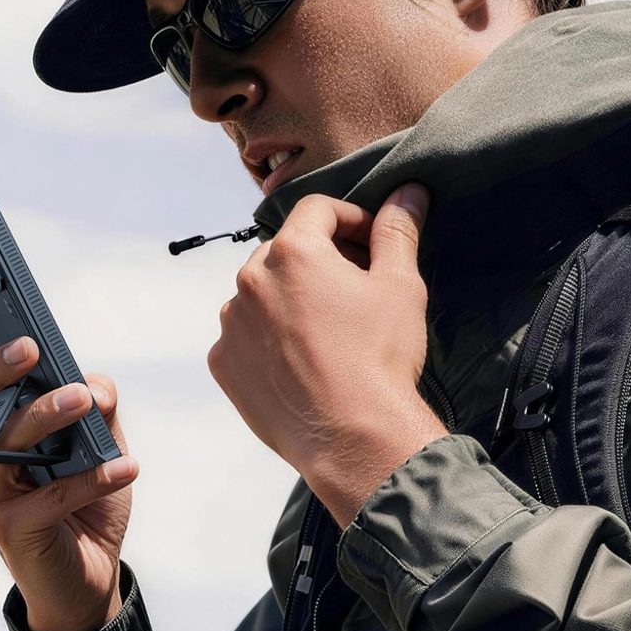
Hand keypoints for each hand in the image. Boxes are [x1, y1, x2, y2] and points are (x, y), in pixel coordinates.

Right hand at [0, 301, 138, 630]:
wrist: (88, 578)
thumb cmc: (82, 500)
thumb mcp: (95, 442)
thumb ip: (94, 405)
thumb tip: (93, 386)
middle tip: (30, 347)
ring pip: (1, 444)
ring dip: (44, 415)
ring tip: (85, 399)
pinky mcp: (10, 529)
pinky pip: (50, 496)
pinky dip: (92, 478)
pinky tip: (128, 467)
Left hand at [207, 184, 448, 527]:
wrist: (351, 437)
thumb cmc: (379, 358)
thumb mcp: (399, 286)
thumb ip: (397, 232)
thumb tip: (407, 194)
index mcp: (292, 252)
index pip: (317, 210)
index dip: (350, 219)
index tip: (371, 242)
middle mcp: (249, 281)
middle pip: (285, 252)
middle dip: (320, 260)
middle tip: (354, 288)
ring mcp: (230, 325)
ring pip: (260, 295)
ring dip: (288, 300)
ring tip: (327, 331)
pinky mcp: (223, 364)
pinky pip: (243, 337)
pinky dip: (267, 339)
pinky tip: (301, 362)